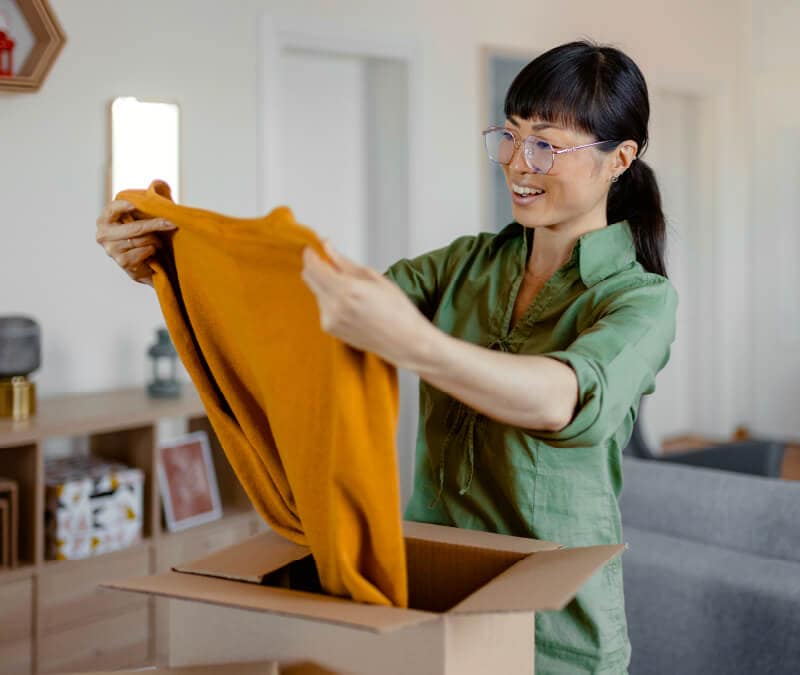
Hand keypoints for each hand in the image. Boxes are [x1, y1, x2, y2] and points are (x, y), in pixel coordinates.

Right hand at [95, 199, 176, 284]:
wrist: (144, 264)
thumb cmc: (142, 235)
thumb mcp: (141, 217)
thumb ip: (146, 200)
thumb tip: (159, 182)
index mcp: (105, 219)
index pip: (112, 209)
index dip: (122, 206)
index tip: (134, 205)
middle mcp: (103, 234)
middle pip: (134, 228)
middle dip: (155, 225)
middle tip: (171, 223)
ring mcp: (111, 250)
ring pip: (142, 240)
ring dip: (155, 241)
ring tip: (158, 242)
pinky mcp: (122, 262)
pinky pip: (144, 251)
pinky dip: (152, 250)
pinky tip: (152, 252)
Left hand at [300, 240, 433, 368]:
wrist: (405, 342)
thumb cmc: (398, 310)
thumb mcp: (374, 278)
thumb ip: (344, 262)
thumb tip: (327, 247)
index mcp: (346, 290)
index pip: (313, 266)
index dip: (311, 253)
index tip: (315, 248)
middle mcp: (334, 307)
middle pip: (309, 278)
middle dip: (317, 267)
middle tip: (332, 263)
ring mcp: (330, 320)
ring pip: (317, 292)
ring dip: (326, 284)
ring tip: (352, 289)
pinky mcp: (330, 330)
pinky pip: (323, 306)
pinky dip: (331, 299)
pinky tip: (352, 304)